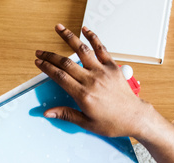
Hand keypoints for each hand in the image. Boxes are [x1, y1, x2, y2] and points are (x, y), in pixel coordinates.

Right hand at [34, 24, 156, 137]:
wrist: (134, 117)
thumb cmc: (113, 122)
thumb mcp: (87, 123)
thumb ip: (66, 114)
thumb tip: (48, 112)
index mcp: (83, 95)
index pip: (60, 77)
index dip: (47, 68)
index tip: (39, 63)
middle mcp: (92, 80)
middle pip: (66, 63)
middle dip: (50, 56)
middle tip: (40, 52)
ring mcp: (102, 71)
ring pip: (82, 50)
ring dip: (69, 38)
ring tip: (58, 29)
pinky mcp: (112, 67)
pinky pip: (101, 48)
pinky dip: (93, 37)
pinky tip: (85, 30)